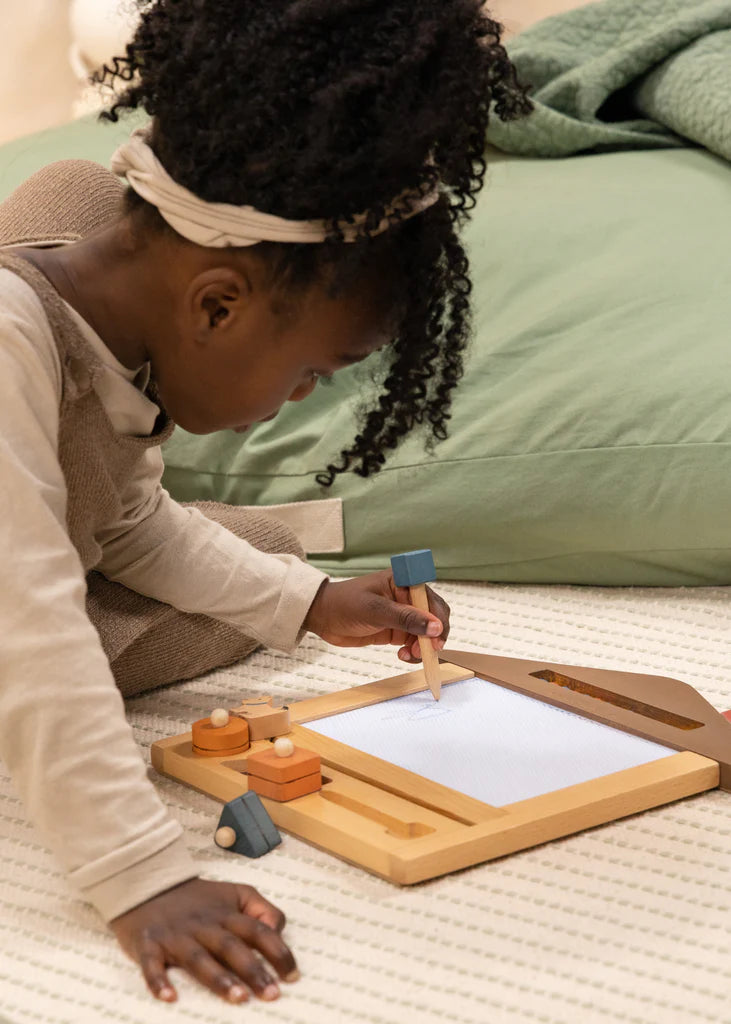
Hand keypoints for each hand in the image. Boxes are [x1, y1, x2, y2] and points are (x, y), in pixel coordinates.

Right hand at [110, 877, 297, 1003]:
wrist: (148, 883)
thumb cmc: (197, 898)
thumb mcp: (234, 893)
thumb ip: (260, 909)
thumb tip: (278, 931)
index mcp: (226, 914)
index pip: (258, 930)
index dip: (278, 951)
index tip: (292, 975)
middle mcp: (204, 925)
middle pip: (232, 947)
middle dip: (253, 970)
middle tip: (272, 994)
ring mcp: (175, 936)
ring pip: (199, 958)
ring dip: (218, 978)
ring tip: (238, 997)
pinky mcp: (148, 945)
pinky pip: (152, 965)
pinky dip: (158, 981)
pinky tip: (169, 997)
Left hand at [303, 570, 449, 662]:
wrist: (323, 617)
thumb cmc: (345, 603)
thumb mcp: (376, 610)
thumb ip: (406, 619)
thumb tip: (435, 627)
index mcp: (405, 582)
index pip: (432, 600)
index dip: (439, 619)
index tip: (436, 636)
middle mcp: (408, 598)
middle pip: (434, 618)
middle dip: (433, 636)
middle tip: (426, 651)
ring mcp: (403, 615)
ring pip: (426, 634)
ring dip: (423, 647)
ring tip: (410, 655)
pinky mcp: (397, 630)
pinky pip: (414, 643)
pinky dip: (413, 652)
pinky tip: (403, 655)